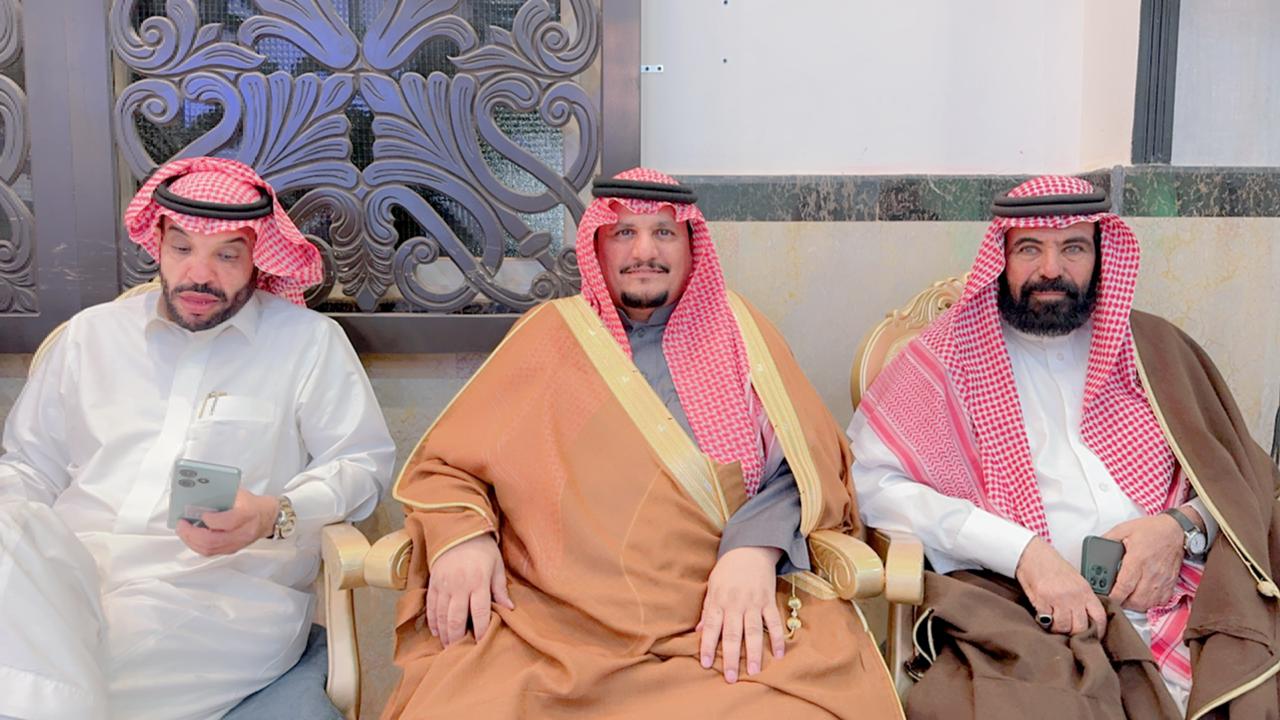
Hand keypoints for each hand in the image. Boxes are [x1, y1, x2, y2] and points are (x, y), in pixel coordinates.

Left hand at [176, 488, 276, 555]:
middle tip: (182, 525)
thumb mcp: (239, 493)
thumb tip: (199, 497)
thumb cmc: (253, 504)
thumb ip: (221, 496)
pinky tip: (191, 537)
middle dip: (193, 534)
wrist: (268, 518)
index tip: (201, 513)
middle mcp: (242, 532)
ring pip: (210, 549)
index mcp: (247, 514)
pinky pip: (211, 551)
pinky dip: (197, 545)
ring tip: (183, 531)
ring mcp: (237, 543)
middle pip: (214, 541)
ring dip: (192, 541)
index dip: (211, 520)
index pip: (227, 522)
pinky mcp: (232, 549)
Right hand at [426, 534, 513, 646]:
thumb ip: (500, 588)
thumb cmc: (482, 549)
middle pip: (456, 618)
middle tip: (459, 651)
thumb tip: (509, 609)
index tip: (480, 643)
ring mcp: (444, 585)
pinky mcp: (433, 583)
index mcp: (478, 582)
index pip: (479, 612)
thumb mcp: (497, 565)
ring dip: (444, 633)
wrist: (458, 530)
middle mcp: (459, 585)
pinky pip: (430, 606)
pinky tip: (436, 631)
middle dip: (457, 637)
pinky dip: (432, 621)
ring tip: (448, 646)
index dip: (479, 630)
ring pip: (441, 615)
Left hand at [697, 546, 784, 682]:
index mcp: (719, 601)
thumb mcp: (712, 586)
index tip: (705, 664)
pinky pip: (774, 622)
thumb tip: (699, 631)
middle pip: (733, 634)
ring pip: (754, 631)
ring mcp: (754, 603)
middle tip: (731, 678)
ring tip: (754, 671)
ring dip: (754, 653)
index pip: (711, 627)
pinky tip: (779, 654)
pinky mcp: (769, 601)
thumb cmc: (727, 569)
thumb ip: (707, 609)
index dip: (707, 646)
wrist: (750, 548)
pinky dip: (777, 638)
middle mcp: (735, 604)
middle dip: (731, 657)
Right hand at [1015, 536, 1106, 637]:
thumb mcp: (1075, 579)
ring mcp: (1057, 599)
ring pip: (1063, 627)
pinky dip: (1045, 621)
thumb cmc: (1051, 564)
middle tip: (1070, 631)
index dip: (1099, 630)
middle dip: (1075, 633)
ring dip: (1058, 628)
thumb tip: (1086, 617)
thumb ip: (1082, 597)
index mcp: (1084, 590)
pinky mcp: (1041, 601)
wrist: (1032, 554)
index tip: (1095, 636)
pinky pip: (1046, 621)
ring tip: (1054, 622)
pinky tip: (1044, 616)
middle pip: (1081, 627)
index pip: (1099, 616)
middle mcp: (1073, 596)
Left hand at [1103, 513, 1185, 611]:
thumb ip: (1108, 538)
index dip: (1113, 596)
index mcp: (1137, 559)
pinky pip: (1160, 601)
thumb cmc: (1152, 530)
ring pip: (1148, 603)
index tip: (1106, 597)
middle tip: (1115, 597)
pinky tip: (1142, 596)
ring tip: (1127, 598)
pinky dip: (1150, 603)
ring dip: (1135, 605)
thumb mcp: (1124, 529)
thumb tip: (1096, 546)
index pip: (1124, 586)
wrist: (1176, 531)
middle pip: (1135, 600)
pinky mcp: (1170, 583)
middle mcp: (1151, 572)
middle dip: (1122, 603)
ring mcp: (1162, 580)